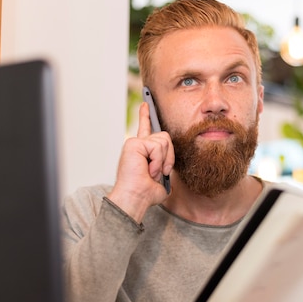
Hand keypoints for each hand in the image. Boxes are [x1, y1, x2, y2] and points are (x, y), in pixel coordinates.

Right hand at [108, 102, 174, 222]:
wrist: (136, 198)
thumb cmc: (146, 193)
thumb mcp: (161, 177)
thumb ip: (165, 165)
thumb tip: (168, 166)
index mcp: (142, 151)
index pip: (145, 129)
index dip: (145, 116)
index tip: (146, 103)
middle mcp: (137, 145)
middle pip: (165, 137)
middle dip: (168, 156)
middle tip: (158, 172)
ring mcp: (134, 143)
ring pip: (163, 141)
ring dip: (162, 161)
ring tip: (151, 172)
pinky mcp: (134, 143)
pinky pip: (157, 147)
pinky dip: (157, 161)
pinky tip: (148, 169)